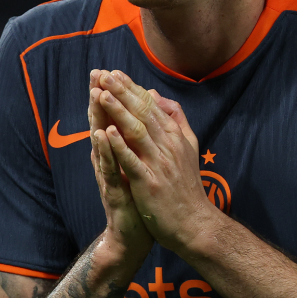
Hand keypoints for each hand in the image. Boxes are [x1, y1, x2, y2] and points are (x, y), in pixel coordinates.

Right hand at [88, 70, 153, 262]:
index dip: (112, 95)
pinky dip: (106, 150)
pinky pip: (108, 167)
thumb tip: (138, 119)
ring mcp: (109, 175)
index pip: (113, 118)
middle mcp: (109, 161)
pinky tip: (102, 134)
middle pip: (102, 124)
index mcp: (118, 153)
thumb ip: (135, 142)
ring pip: (101, 142)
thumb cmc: (138, 198)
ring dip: (97, 118)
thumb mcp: (138, 165)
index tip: (109, 70)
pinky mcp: (113, 190)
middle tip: (95, 74)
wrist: (133, 234)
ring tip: (95, 95)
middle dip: (99, 99)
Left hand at [90, 70, 218, 252]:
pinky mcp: (150, 183)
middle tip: (104, 75)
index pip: (150, 107)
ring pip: (137, 131)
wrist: (195, 224)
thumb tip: (158, 96)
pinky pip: (133, 160)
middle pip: (142, 113)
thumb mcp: (188, 147)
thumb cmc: (187, 188)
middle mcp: (168, 146)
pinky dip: (120, 145)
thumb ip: (176, 120)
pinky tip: (107, 132)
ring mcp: (160, 164)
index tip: (114, 73)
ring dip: (118, 111)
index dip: (131, 89)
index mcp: (174, 137)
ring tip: (102, 94)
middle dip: (122, 92)